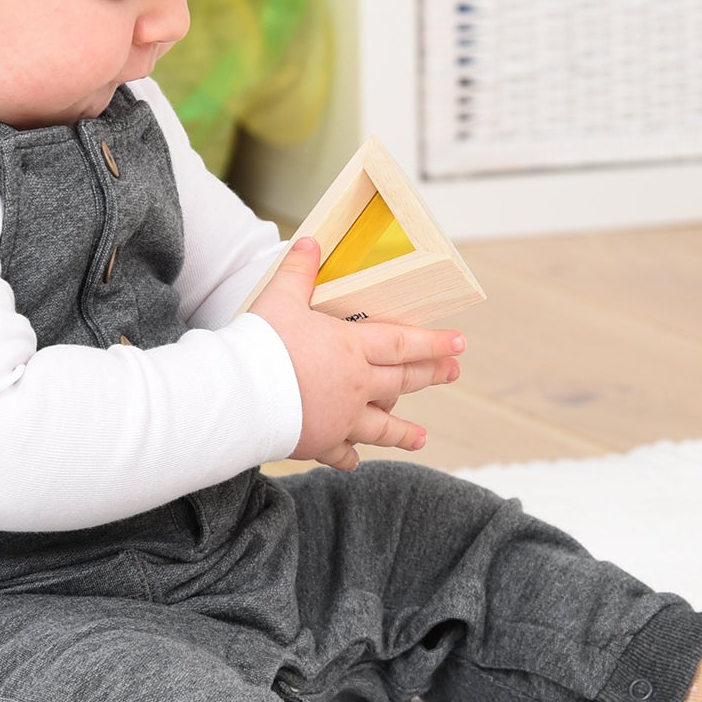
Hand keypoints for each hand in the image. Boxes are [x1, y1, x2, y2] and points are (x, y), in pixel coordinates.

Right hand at [247, 239, 464, 469]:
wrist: (241, 395)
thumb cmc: (261, 344)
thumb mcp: (280, 298)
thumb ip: (298, 271)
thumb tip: (310, 241)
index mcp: (352, 349)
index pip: (404, 343)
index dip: (434, 343)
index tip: (459, 344)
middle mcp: (356, 386)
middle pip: (402, 380)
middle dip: (430, 375)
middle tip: (454, 373)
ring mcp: (341, 418)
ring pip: (381, 426)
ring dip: (403, 432)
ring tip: (421, 437)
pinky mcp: (320, 442)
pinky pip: (341, 452)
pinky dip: (350, 456)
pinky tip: (356, 460)